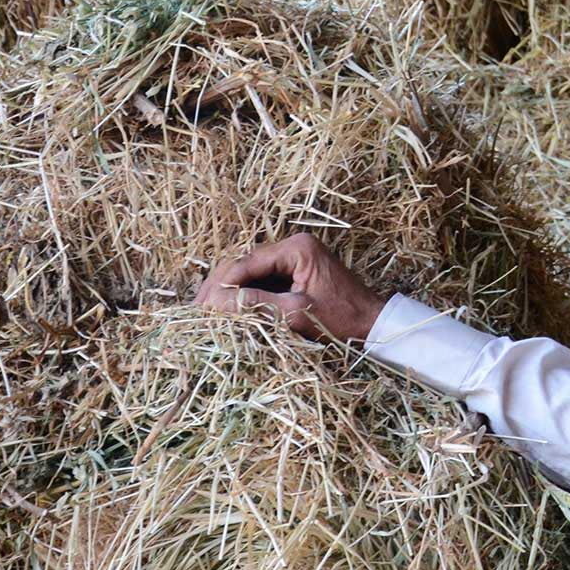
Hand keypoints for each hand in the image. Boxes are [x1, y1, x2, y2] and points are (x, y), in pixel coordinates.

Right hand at [193, 233, 386, 343]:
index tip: (201, 307)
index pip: (246, 263)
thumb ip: (256, 305)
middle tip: (195, 311)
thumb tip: (215, 303)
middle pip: (243, 264)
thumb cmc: (343, 318)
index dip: (221, 286)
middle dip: (219, 287)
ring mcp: (293, 258)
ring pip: (248, 273)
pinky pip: (261, 280)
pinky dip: (244, 295)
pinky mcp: (293, 271)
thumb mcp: (297, 313)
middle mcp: (293, 246)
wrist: (374, 323)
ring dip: (228, 292)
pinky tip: (227, 311)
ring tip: (205, 313)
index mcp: (297, 248)